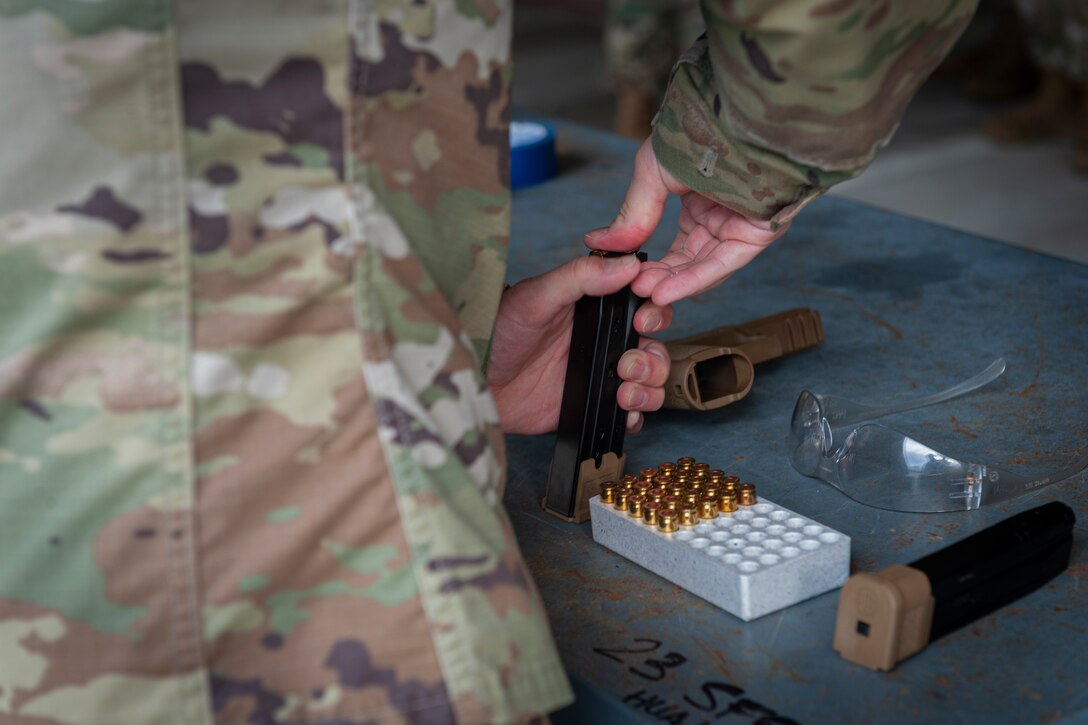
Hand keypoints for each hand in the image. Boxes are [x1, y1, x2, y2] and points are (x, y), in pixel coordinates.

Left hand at [488, 254, 671, 434]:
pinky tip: (620, 408)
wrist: (476, 381)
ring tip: (623, 390)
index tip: (644, 320)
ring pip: (649, 381)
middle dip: (653, 359)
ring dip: (648, 387)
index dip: (656, 312)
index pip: (644, 304)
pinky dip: (634, 414)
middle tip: (626, 365)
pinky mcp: (592, 405)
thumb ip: (580, 277)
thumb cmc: (498, 331)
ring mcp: (599, 374)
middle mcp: (603, 340)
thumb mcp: (537, 296)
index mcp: (596, 307)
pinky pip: (630, 413)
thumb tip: (626, 264)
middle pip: (654, 347)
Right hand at [585, 138, 789, 305]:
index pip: (676, 248)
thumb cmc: (697, 131)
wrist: (731, 116)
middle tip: (631, 295)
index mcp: (700, 203)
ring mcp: (740, 226)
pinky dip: (694, 280)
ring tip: (643, 295)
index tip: (622, 277)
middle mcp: (722, 218)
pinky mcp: (758, 232)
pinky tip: (664, 292)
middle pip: (689, 263)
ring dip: (673, 284)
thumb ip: (632, 214)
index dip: (649, 266)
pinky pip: (723, 263)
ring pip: (704, 267)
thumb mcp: (651, 173)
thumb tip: (600, 243)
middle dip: (658, 282)